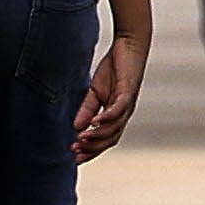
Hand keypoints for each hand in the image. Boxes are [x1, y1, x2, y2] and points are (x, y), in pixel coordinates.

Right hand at [72, 31, 144, 163]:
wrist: (130, 45)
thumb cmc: (115, 68)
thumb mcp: (96, 92)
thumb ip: (87, 109)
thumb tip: (76, 128)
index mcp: (116, 115)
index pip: (105, 139)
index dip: (91, 150)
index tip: (74, 159)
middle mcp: (124, 113)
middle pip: (110, 139)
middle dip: (92, 148)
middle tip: (74, 152)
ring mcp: (127, 104)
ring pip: (113, 128)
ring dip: (96, 136)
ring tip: (80, 139)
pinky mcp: (128, 92)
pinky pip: (117, 110)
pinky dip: (105, 118)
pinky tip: (93, 123)